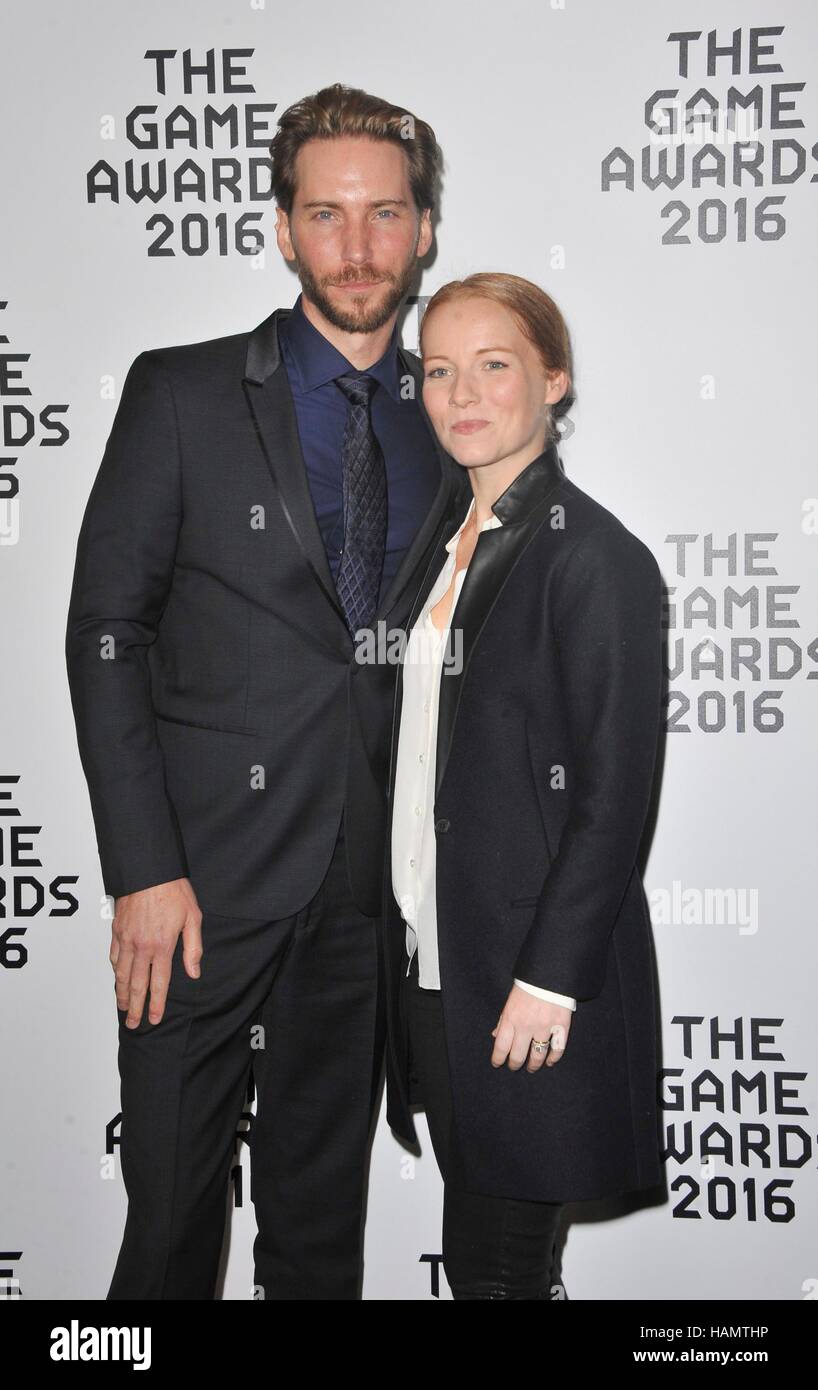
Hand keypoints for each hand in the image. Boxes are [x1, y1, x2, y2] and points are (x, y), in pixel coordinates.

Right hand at [110, 877, 202, 1028]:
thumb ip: (193, 948)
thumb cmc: (173, 891)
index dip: (156, 1004)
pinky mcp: (117, 930)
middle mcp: (141, 946)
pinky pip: (113, 956)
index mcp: (162, 945)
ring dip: (121, 993)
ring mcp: (126, 939)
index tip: (154, 1019)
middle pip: (136, 984)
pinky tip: (116, 977)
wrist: (149, 870)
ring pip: (120, 973)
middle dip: (135, 1007)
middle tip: (134, 1023)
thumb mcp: (193, 918)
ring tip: (123, 1008)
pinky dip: (114, 970)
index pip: (158, 983)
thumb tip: (194, 972)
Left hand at [490, 984, 571, 1071]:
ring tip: (532, 1067)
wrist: (550, 972)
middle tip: (515, 1066)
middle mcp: (526, 1026)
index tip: (497, 1064)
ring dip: (534, 1065)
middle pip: (518, 1055)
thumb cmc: (528, 986)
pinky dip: (553, 1058)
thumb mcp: (510, 1001)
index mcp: (511, 1018)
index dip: (498, 1059)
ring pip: (538, 1056)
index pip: (501, 1046)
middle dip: (515, 1064)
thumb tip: (495, 1036)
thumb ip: (503, 1019)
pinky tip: (549, 1062)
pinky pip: (557, 1049)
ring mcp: (544, 1027)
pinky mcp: (561, 1027)